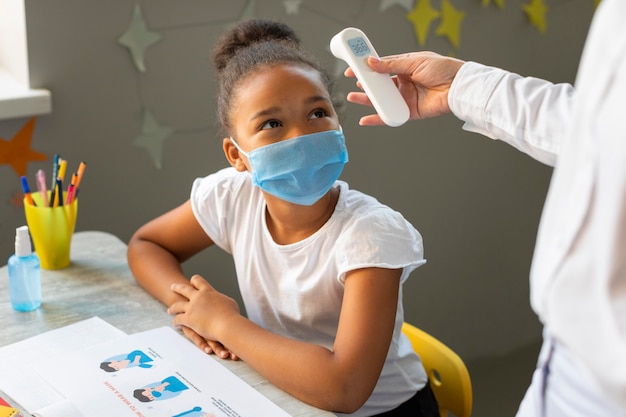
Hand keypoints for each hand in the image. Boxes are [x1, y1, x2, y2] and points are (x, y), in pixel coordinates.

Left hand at [168, 275, 240, 359]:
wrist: (227, 324)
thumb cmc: (231, 314)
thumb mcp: (229, 302)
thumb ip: (222, 300)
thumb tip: (223, 301)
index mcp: (208, 291)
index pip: (198, 281)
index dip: (194, 281)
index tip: (191, 282)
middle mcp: (198, 297)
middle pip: (184, 289)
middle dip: (177, 288)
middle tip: (173, 287)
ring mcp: (192, 308)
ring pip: (177, 305)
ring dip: (173, 308)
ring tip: (170, 310)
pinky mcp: (188, 319)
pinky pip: (178, 319)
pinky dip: (176, 321)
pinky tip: (175, 324)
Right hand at [344, 51, 464, 124]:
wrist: (458, 87)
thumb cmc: (443, 69)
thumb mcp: (414, 62)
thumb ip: (392, 65)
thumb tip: (372, 62)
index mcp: (405, 67)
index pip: (382, 67)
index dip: (367, 68)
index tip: (354, 68)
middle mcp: (404, 83)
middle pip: (379, 85)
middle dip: (365, 85)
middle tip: (353, 83)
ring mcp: (405, 97)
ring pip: (382, 100)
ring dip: (367, 100)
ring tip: (354, 97)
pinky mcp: (409, 111)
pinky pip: (390, 115)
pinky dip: (378, 118)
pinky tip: (366, 119)